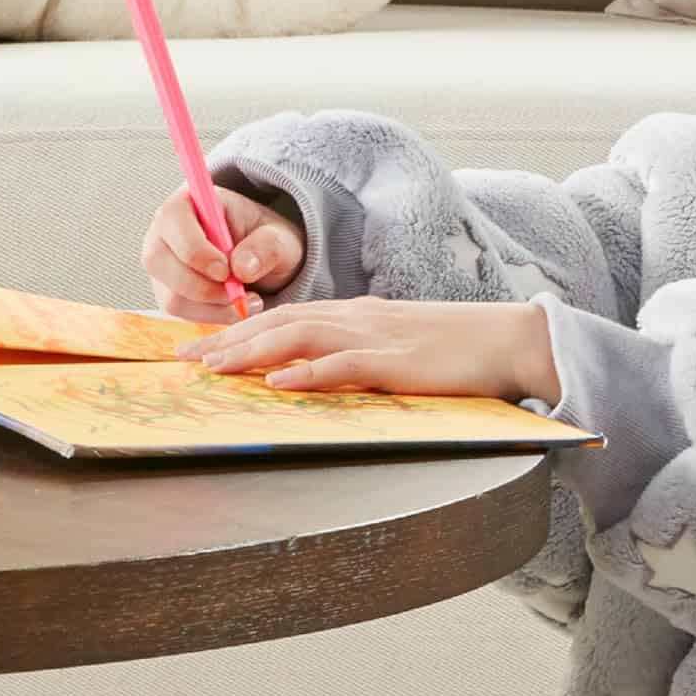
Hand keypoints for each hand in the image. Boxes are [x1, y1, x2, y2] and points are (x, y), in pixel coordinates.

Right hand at [143, 182, 307, 323]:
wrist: (264, 259)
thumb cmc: (266, 238)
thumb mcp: (279, 237)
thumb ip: (266, 247)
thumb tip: (241, 269)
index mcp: (187, 202)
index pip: (172, 219)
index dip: (194, 249)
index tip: (225, 271)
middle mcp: (164, 232)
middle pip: (158, 261)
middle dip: (201, 286)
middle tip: (240, 293)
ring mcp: (162, 265)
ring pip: (170, 295)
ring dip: (213, 306)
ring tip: (249, 299)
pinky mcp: (168, 291)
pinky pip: (182, 312)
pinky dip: (213, 316)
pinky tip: (238, 306)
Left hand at [177, 296, 559, 402]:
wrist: (511, 338)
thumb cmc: (462, 346)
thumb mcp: (403, 344)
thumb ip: (365, 350)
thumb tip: (330, 367)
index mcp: (360, 313)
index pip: (288, 315)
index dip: (240, 329)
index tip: (203, 346)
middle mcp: (359, 317)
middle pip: (280, 321)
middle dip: (228, 340)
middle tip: (185, 360)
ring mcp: (377, 337)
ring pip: (300, 336)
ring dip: (251, 351)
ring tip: (214, 369)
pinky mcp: (397, 362)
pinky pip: (343, 365)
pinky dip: (308, 372)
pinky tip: (278, 382)